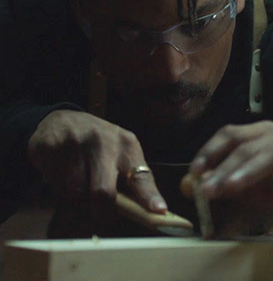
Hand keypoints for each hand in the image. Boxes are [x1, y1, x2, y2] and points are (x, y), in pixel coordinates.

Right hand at [28, 110, 166, 220]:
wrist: (64, 120)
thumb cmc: (99, 146)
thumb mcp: (121, 153)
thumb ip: (131, 179)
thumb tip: (148, 212)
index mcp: (127, 145)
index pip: (140, 176)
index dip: (148, 196)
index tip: (159, 210)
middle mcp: (104, 141)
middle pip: (103, 192)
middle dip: (100, 211)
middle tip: (99, 215)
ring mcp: (76, 142)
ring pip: (74, 193)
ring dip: (75, 198)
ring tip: (76, 181)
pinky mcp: (51, 145)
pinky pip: (52, 183)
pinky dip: (56, 185)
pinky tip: (60, 171)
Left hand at [185, 121, 272, 220]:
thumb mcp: (252, 191)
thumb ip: (223, 185)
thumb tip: (187, 185)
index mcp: (258, 136)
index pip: (229, 135)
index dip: (210, 151)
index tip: (195, 172)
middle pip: (246, 146)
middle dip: (224, 168)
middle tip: (208, 190)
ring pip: (271, 151)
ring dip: (249, 169)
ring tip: (232, 186)